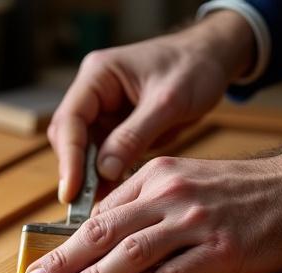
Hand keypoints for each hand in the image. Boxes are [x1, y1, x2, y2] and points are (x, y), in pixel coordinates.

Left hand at [24, 151, 281, 272]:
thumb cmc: (230, 191)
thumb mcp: (180, 182)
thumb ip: (139, 204)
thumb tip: (99, 230)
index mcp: (155, 178)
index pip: (100, 215)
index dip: (67, 241)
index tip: (44, 261)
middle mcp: (170, 196)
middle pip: (105, 232)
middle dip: (65, 259)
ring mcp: (195, 222)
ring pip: (133, 253)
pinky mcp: (220, 248)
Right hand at [48, 10, 254, 202]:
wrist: (213, 58)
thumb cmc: (194, 66)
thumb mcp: (167, 101)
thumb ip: (134, 136)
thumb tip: (104, 171)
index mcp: (98, 75)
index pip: (70, 120)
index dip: (68, 157)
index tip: (71, 190)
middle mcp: (93, 94)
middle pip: (69, 138)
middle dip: (75, 170)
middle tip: (82, 204)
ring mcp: (103, 112)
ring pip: (83, 151)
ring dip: (89, 178)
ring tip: (98, 205)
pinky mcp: (115, 128)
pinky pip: (103, 157)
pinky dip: (106, 177)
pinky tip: (113, 195)